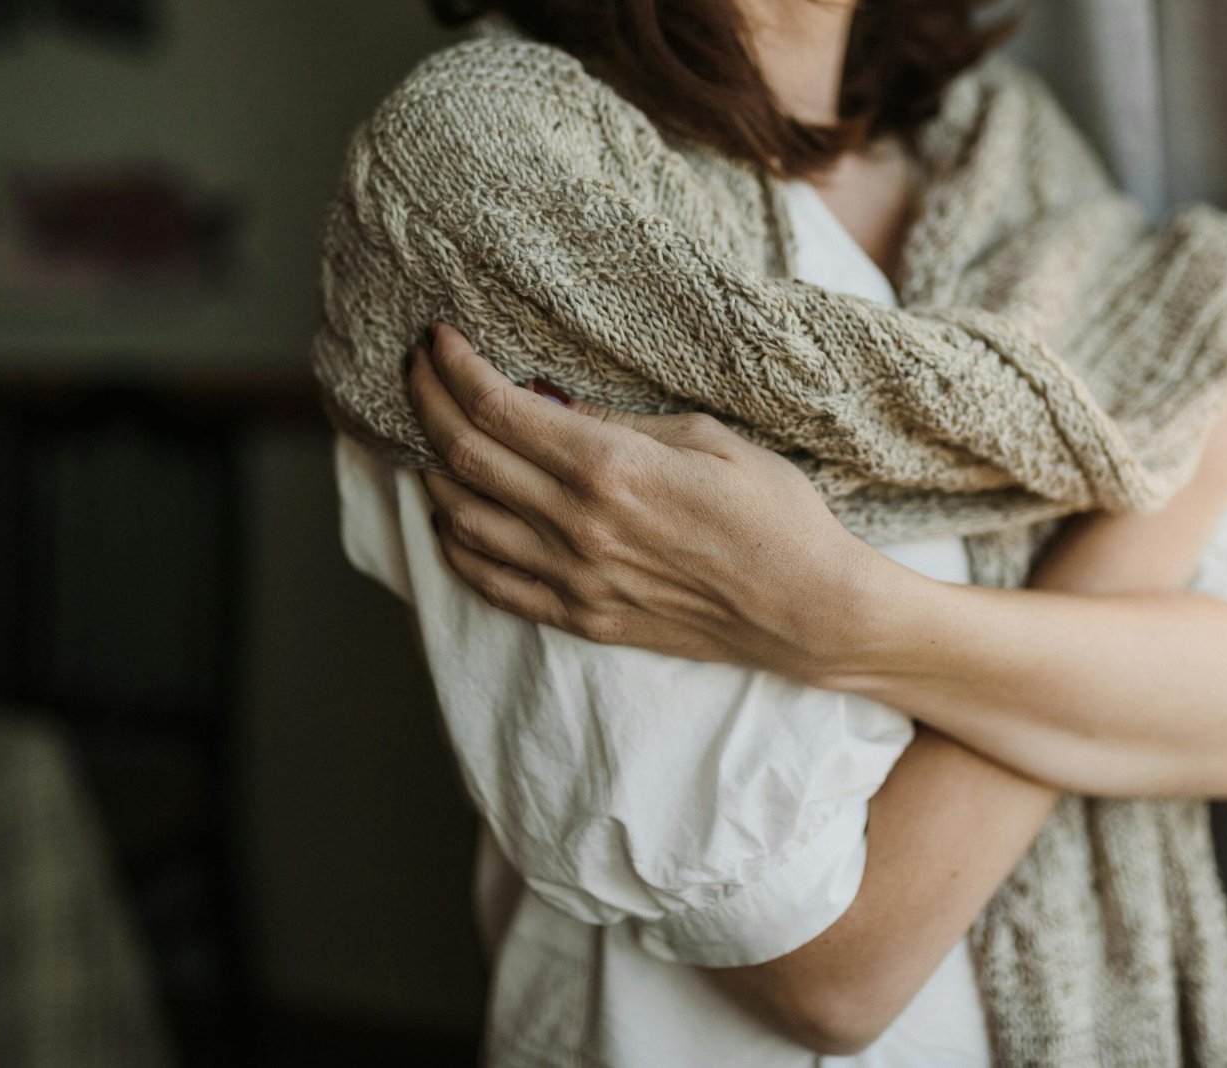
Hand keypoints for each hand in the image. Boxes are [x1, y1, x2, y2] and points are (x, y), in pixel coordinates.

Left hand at [407, 324, 877, 679]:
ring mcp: (575, 579)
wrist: (810, 611)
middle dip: (428, 404)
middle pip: (467, 457)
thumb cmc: (777, 517)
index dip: (455, 370)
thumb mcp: (710, 440)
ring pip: (464, 520)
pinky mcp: (584, 619)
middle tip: (416, 370)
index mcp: (611, 468)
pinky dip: (457, 546)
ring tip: (432, 437)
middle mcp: (579, 526)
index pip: (499, 409)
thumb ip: (621, 424)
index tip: (437, 341)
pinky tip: (453, 518)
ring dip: (433, 472)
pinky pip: (492, 584)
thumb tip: (554, 407)